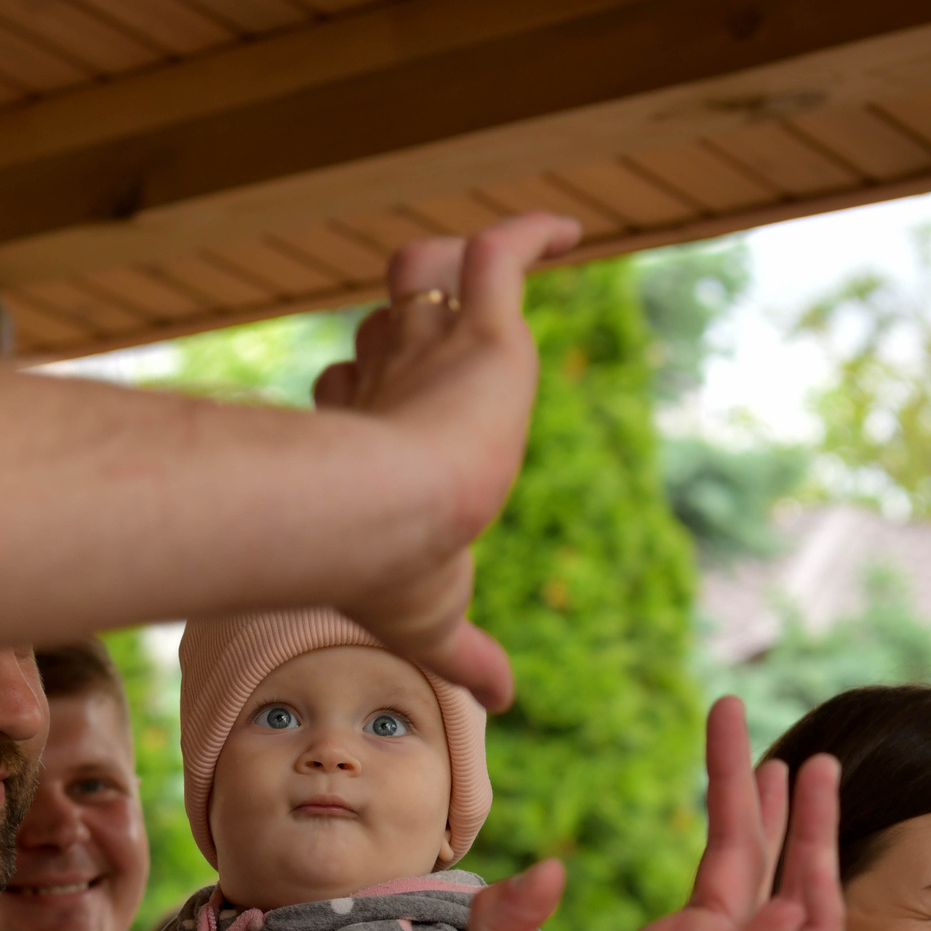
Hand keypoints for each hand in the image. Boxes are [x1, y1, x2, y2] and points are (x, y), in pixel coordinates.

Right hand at [309, 214, 581, 710]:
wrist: (395, 517)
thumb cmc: (393, 571)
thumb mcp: (434, 623)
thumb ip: (464, 654)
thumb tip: (502, 698)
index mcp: (363, 437)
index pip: (356, 386)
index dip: (361, 387)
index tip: (369, 403)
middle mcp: (387, 382)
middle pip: (382, 327)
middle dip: (396, 327)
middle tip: (432, 336)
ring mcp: (427, 347)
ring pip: (419, 271)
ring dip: (441, 266)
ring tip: (481, 270)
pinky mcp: (480, 327)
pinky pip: (501, 251)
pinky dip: (535, 235)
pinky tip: (574, 232)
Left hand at [456, 696, 842, 930]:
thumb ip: (512, 909)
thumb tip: (552, 866)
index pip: (723, 857)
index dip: (729, 789)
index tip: (727, 721)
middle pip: (766, 866)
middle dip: (782, 801)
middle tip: (796, 740)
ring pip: (801, 907)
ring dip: (817, 842)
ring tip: (821, 771)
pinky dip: (819, 918)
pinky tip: (821, 868)